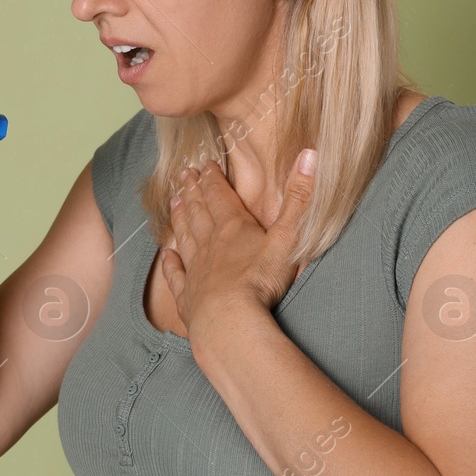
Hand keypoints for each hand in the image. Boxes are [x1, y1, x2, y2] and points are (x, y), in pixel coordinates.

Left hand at [159, 149, 317, 338]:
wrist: (229, 320)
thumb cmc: (261, 280)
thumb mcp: (288, 236)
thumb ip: (299, 198)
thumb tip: (310, 155)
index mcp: (232, 227)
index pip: (219, 195)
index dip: (212, 178)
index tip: (203, 164)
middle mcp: (208, 244)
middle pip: (198, 211)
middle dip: (192, 191)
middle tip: (183, 175)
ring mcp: (195, 269)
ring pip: (184, 237)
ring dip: (179, 218)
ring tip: (173, 203)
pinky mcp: (188, 295)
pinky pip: (176, 275)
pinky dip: (169, 264)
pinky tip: (165, 256)